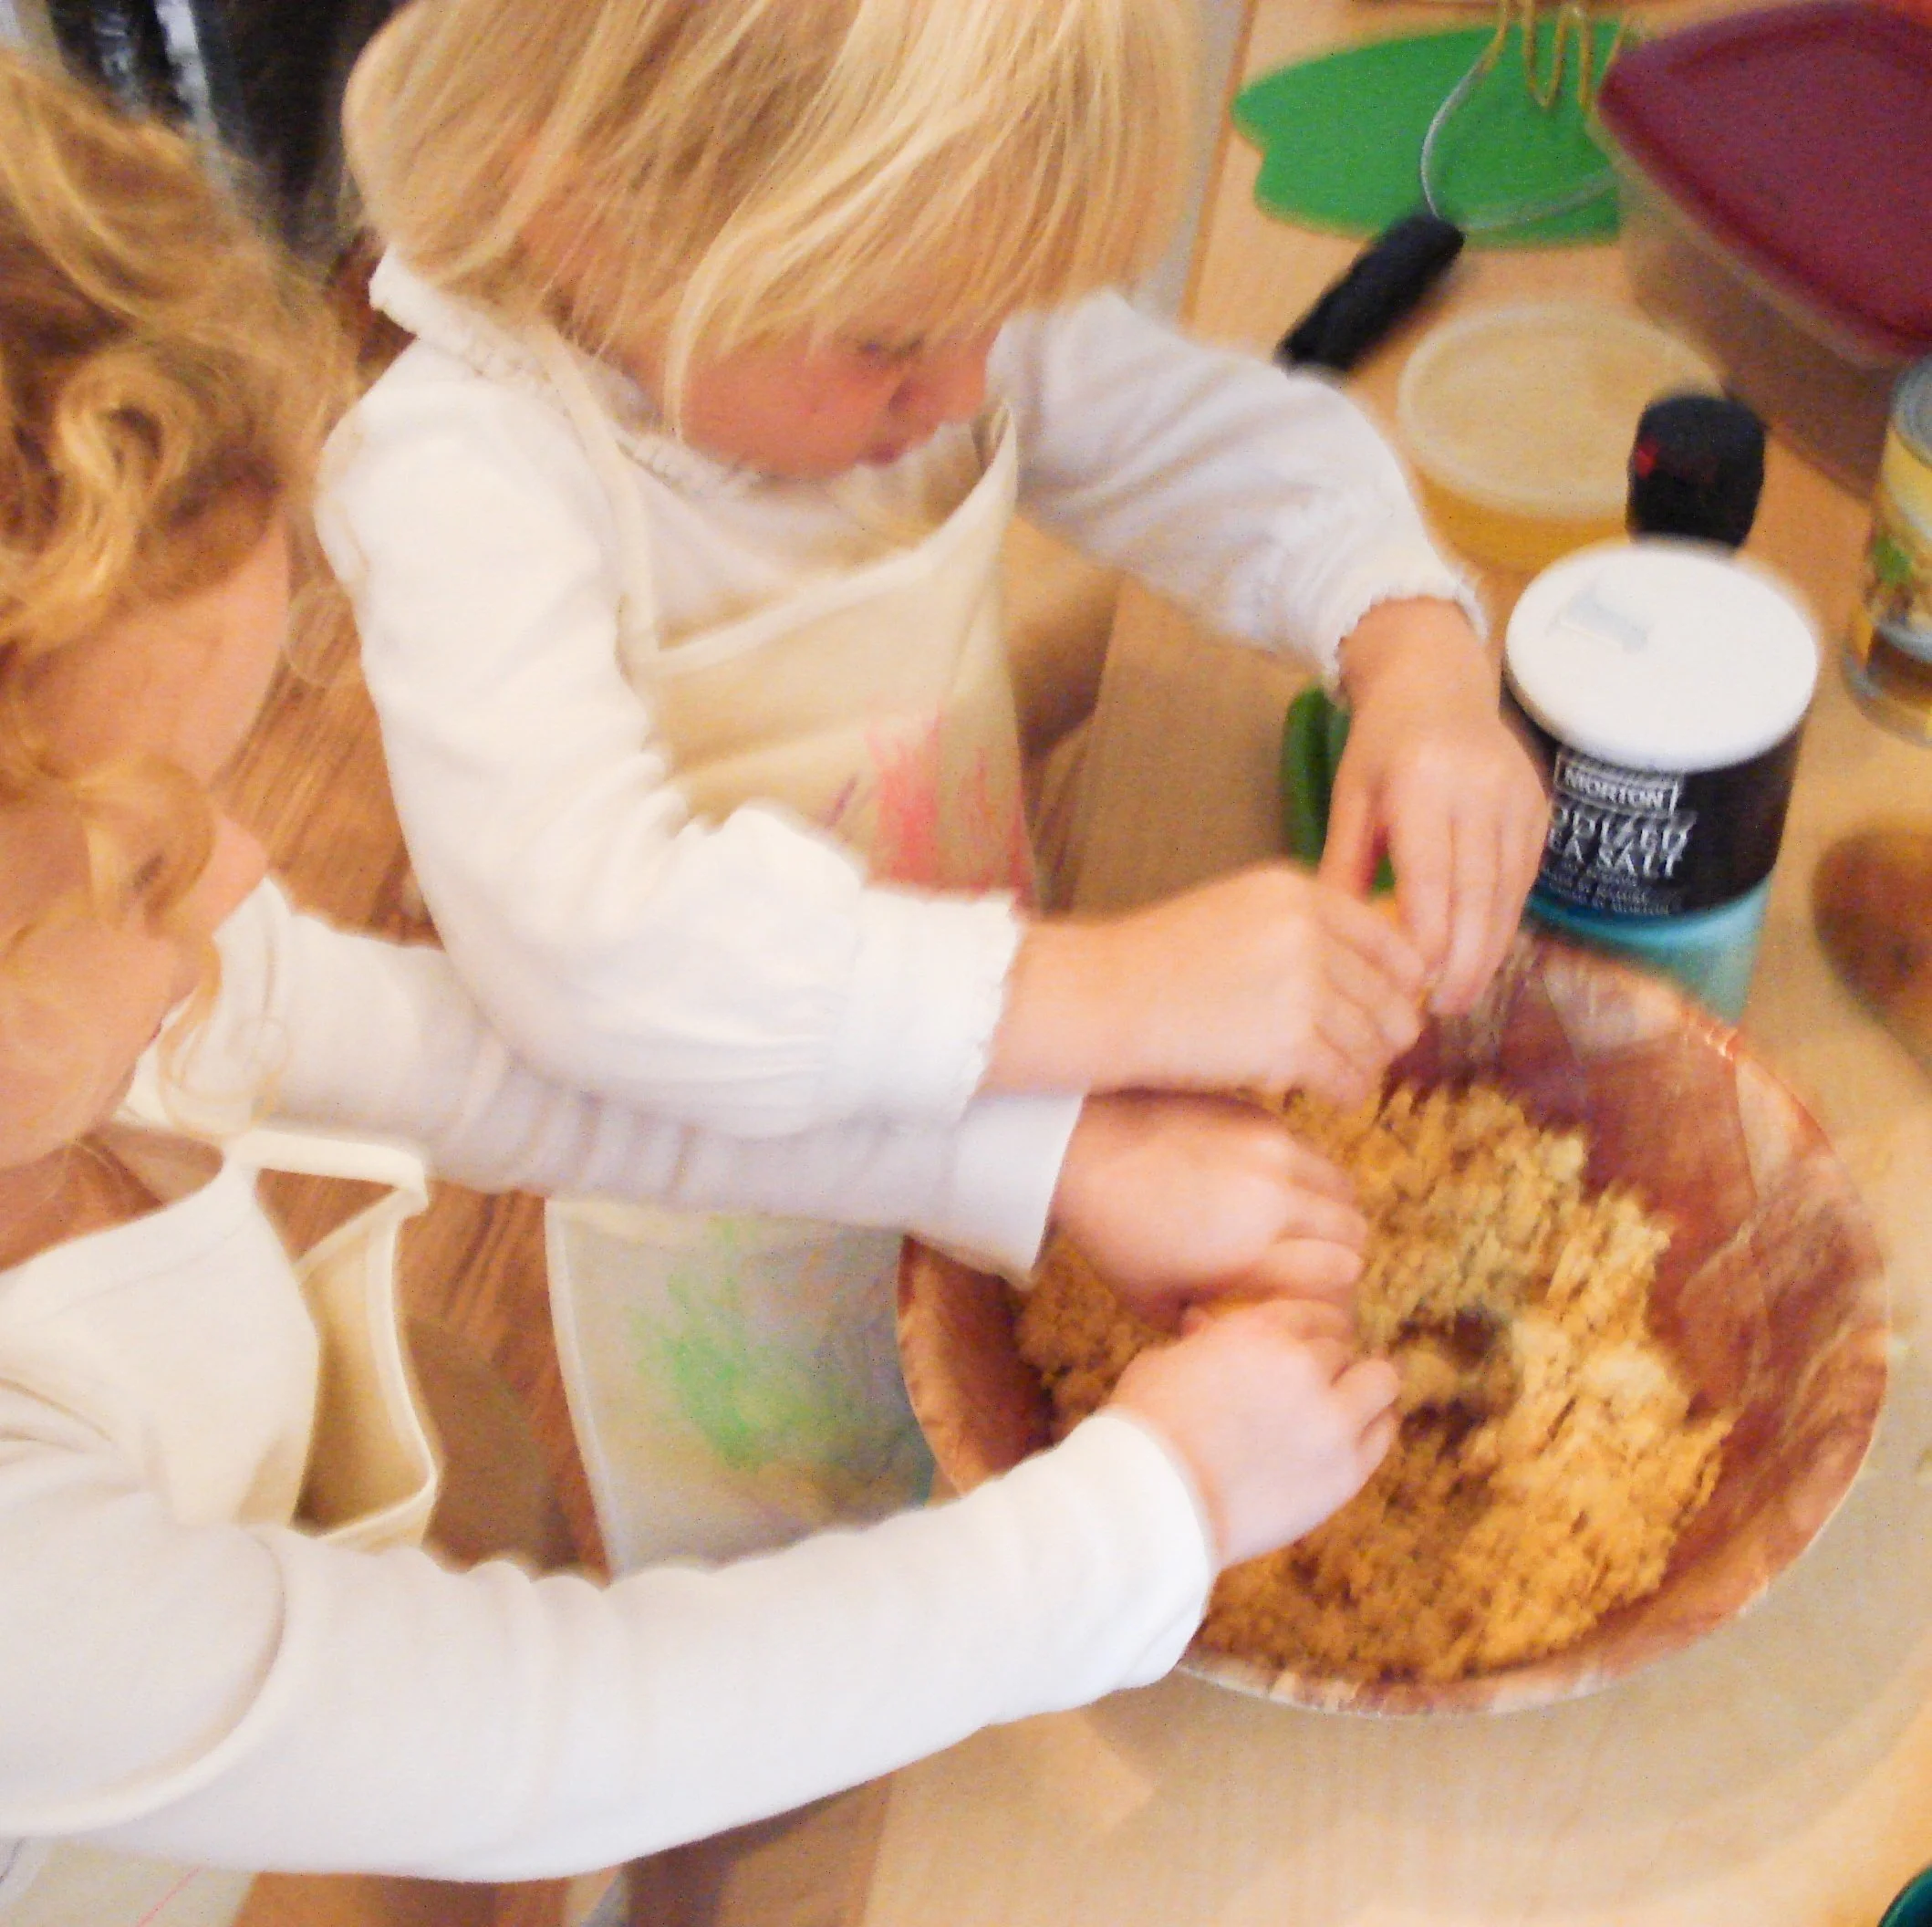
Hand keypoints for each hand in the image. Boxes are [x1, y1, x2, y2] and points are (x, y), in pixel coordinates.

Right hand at [991, 864, 1425, 1104]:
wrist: (1100, 998)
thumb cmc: (1156, 963)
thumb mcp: (1235, 913)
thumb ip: (1301, 927)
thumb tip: (1374, 968)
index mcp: (1298, 893)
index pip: (1390, 942)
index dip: (1401, 984)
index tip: (1390, 1007)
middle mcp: (1308, 932)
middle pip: (1391, 996)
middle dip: (1386, 1032)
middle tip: (1370, 1052)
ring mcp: (1302, 987)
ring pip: (1376, 1043)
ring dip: (1364, 1067)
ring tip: (1343, 1077)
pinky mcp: (1290, 1042)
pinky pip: (1348, 1079)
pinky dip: (1345, 1094)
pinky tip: (1328, 1096)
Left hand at [1053, 1091, 1366, 1320]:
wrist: (1083, 1149)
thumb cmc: (1114, 1232)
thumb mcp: (1154, 1301)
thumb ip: (1209, 1324)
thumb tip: (1248, 1334)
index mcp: (1251, 1251)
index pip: (1342, 1274)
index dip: (1333, 1293)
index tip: (1314, 1299)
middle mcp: (1275, 1199)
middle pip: (1354, 1233)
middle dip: (1340, 1254)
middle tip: (1313, 1263)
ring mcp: (1273, 1151)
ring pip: (1343, 1188)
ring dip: (1331, 1213)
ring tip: (1300, 1226)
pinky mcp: (1262, 1118)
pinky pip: (1311, 1152)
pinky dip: (1306, 1176)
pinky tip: (1270, 1187)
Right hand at [1111, 1298, 1398, 1567]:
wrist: (1157, 1501)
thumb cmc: (1147, 1430)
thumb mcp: (1163, 1362)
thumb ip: (1199, 1342)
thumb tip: (1206, 1325)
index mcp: (1258, 1331)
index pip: (1309, 1311)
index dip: (1311, 1326)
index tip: (1310, 1340)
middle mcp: (1302, 1366)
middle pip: (1341, 1346)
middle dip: (1330, 1359)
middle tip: (1323, 1377)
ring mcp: (1330, 1420)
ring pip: (1380, 1380)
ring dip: (1368, 1383)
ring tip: (1360, 1395)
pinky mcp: (1344, 1471)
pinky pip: (1383, 1433)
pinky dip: (1377, 1424)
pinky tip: (1365, 1427)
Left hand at [1327, 599, 1548, 1015]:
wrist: (1437, 682)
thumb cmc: (1382, 746)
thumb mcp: (1350, 798)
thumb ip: (1343, 867)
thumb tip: (1335, 943)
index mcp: (1421, 783)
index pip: (1432, 876)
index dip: (1429, 937)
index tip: (1414, 986)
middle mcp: (1478, 788)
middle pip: (1478, 892)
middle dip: (1465, 959)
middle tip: (1444, 1007)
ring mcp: (1517, 797)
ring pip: (1509, 891)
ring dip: (1490, 949)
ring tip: (1463, 993)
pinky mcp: (1539, 807)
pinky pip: (1525, 878)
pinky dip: (1506, 920)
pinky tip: (1484, 953)